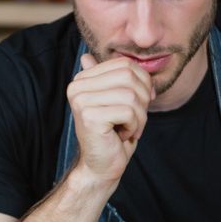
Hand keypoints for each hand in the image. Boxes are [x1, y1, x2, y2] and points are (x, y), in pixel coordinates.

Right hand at [66, 54, 153, 187]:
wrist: (101, 165)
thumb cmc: (112, 133)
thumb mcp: (116, 100)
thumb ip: (112, 78)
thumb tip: (89, 56)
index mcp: (82, 79)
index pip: (125, 64)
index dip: (142, 82)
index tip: (138, 104)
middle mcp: (77, 87)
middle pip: (130, 76)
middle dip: (143, 99)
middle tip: (135, 118)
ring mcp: (81, 101)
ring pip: (131, 95)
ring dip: (139, 117)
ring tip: (128, 128)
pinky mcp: (89, 116)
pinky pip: (128, 112)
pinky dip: (134, 126)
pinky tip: (122, 135)